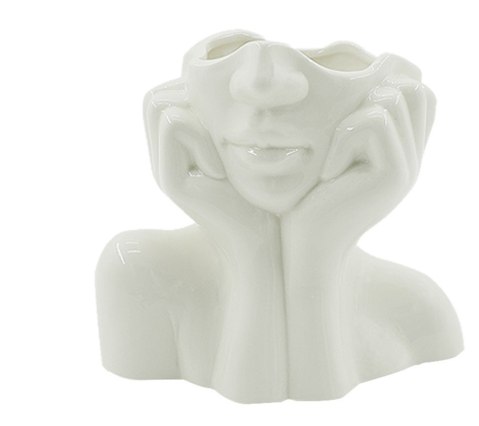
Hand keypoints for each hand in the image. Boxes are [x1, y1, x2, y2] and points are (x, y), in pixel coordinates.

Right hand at [144, 80, 275, 253]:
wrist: (260, 241)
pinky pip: (175, 124)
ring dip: (199, 119)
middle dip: (194, 103)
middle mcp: (162, 156)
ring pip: (161, 104)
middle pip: (155, 96)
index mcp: (176, 148)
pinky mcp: (169, 180)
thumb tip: (226, 80)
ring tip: (222, 155)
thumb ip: (225, 120)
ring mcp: (161, 168)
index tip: (228, 132)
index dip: (195, 95)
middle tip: (224, 138)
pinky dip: (203, 138)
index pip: (165, 93)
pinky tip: (221, 171)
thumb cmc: (262, 193)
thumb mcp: (244, 148)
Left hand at [282, 73, 435, 250]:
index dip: (385, 88)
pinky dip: (342, 140)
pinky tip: (328, 173)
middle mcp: (413, 158)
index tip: (345, 121)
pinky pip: (373, 123)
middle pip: (413, 88)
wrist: (306, 248)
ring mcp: (409, 166)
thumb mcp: (332, 154)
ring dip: (350, 120)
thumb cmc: (307, 199)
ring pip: (393, 99)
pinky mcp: (394, 175)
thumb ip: (354, 125)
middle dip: (369, 97)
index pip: (419, 93)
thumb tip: (360, 83)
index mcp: (402, 151)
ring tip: (332, 159)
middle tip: (339, 138)